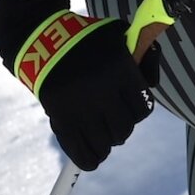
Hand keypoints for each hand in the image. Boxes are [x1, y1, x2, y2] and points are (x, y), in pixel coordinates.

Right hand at [0, 0, 154, 168]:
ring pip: (105, 144)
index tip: (131, 108)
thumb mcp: (119, 36)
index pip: (143, 109)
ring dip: (107, 143)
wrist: (43, 40)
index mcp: (119, 69)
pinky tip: (94, 157)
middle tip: (115, 121)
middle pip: (124, 128)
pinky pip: (81, 151)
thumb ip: (142, 58)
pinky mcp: (60, 118)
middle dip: (123, 127)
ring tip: (104, 137)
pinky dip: (90, 159)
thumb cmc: (88, 40)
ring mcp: (79, 107)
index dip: (139, 110)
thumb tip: (151, 85)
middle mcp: (101, 90)